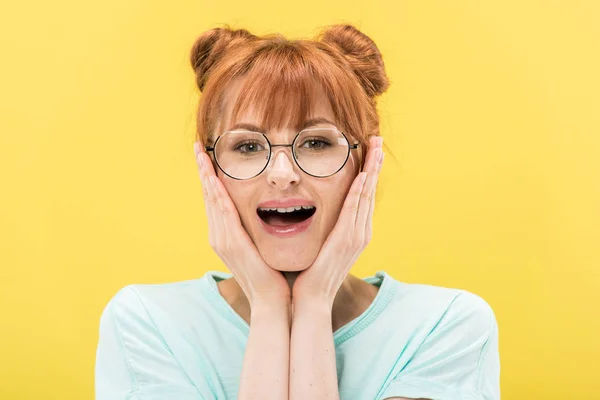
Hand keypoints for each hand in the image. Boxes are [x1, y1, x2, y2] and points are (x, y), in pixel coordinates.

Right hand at [194, 142, 290, 307]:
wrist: (271, 301)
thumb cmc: (271, 274)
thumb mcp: (261, 246)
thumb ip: (256, 229)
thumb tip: (265, 213)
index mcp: (225, 235)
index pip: (215, 199)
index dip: (209, 177)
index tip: (207, 156)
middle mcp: (219, 235)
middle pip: (208, 196)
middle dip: (203, 170)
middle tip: (198, 147)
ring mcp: (223, 240)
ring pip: (212, 200)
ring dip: (206, 176)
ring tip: (201, 154)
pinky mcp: (232, 244)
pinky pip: (223, 214)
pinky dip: (217, 195)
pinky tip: (214, 179)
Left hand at [292, 136, 384, 305]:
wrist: (312, 298)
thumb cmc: (312, 272)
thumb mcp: (322, 243)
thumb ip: (326, 226)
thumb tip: (314, 208)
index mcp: (355, 231)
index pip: (364, 194)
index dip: (369, 170)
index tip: (370, 149)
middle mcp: (360, 231)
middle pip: (370, 190)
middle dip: (375, 163)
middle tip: (379, 139)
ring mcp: (356, 236)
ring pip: (365, 196)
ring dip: (371, 170)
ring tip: (376, 148)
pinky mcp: (347, 240)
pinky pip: (354, 210)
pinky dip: (359, 192)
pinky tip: (363, 175)